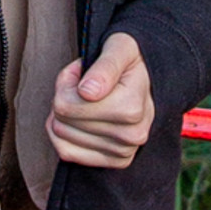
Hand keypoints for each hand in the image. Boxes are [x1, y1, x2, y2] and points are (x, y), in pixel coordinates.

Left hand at [46, 31, 155, 171]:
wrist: (149, 80)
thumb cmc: (130, 60)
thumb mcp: (119, 47)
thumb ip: (105, 66)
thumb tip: (87, 92)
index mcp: (131, 108)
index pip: (66, 104)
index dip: (66, 82)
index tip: (81, 72)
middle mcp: (132, 135)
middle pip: (62, 121)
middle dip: (64, 98)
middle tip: (82, 84)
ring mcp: (124, 152)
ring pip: (61, 136)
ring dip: (65, 115)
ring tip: (86, 99)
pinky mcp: (116, 161)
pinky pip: (67, 153)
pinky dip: (64, 135)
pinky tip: (79, 120)